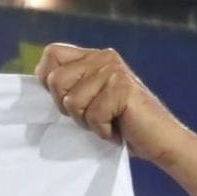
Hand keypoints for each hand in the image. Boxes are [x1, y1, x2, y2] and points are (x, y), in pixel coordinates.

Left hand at [34, 45, 187, 167]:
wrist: (157, 141)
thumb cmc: (120, 126)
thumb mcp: (88, 103)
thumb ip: (68, 88)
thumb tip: (38, 81)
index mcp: (93, 57)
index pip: (51, 55)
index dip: (47, 80)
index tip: (63, 101)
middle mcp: (104, 58)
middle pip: (56, 81)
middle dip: (68, 109)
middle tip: (94, 116)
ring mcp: (113, 71)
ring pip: (72, 102)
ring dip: (87, 123)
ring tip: (108, 122)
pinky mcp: (122, 88)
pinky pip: (92, 116)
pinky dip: (103, 132)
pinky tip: (118, 129)